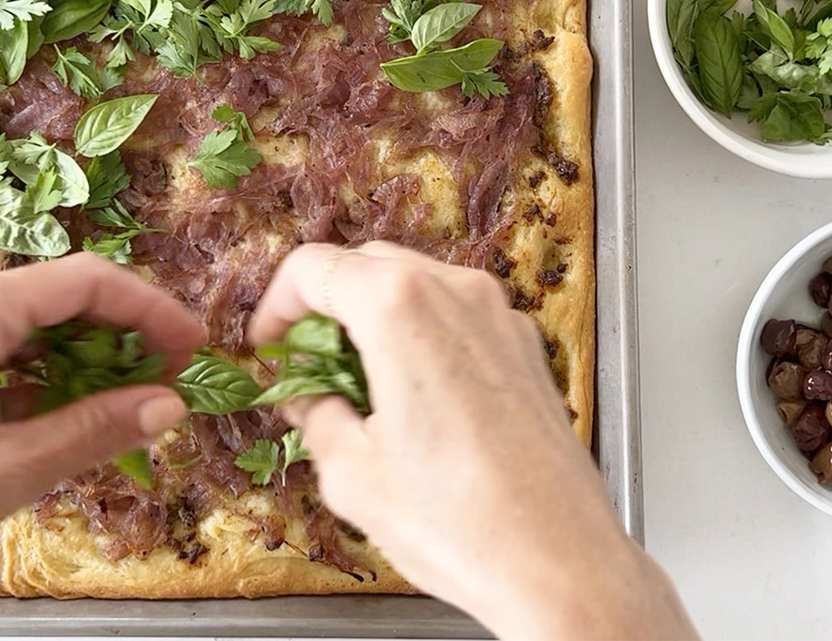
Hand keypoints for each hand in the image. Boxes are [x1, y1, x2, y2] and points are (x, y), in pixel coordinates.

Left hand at [0, 253, 202, 640]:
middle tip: (171, 382)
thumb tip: (169, 405)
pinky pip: (0, 360)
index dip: (148, 308)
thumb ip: (93, 431)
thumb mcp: (4, 474)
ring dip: (86, 362)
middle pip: (56, 298)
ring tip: (133, 406)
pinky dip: (46, 384)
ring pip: (30, 331)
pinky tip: (75, 420)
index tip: (194, 347)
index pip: (80, 280)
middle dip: (122, 334)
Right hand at [250, 242, 695, 639]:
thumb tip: (306, 397)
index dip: (276, 304)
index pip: (314, 268)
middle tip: (302, 362)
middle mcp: (457, 294)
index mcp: (400, 308)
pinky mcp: (527, 349)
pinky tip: (409, 397)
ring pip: (417, 285)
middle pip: (367, 264)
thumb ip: (315, 415)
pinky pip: (458, 318)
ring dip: (373, 318)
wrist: (563, 567)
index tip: (268, 344)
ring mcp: (500, 318)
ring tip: (353, 383)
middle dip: (325, 305)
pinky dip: (422, 336)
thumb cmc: (464, 524)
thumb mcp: (352, 474)